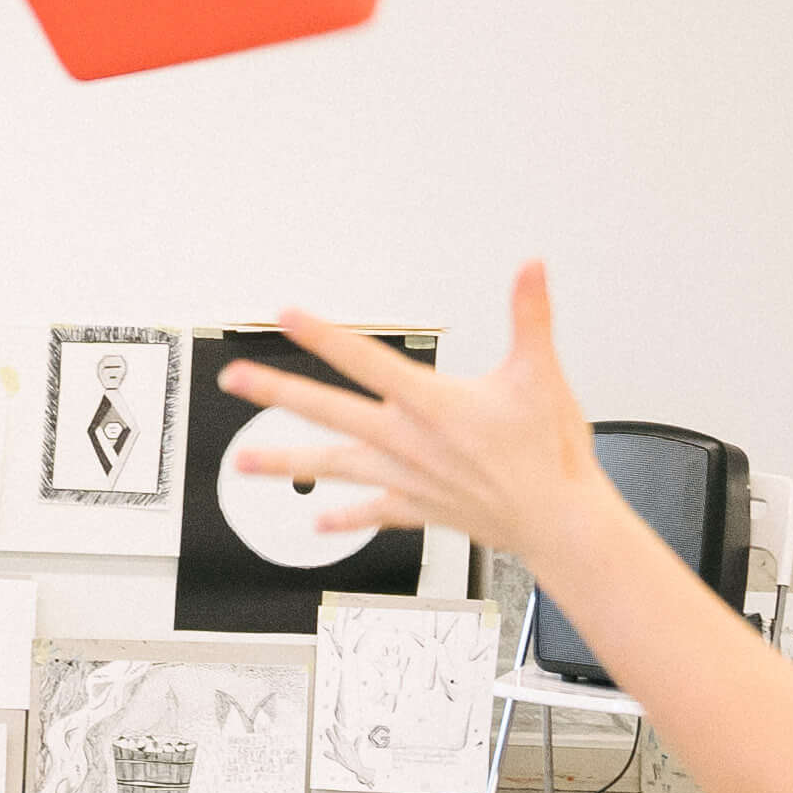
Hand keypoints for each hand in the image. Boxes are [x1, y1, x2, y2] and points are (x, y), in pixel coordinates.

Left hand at [224, 271, 618, 569]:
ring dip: (285, 463)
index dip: (324, 335)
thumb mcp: (541, 375)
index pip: (366, 360)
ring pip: (333, 466)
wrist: (558, 523)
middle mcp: (407, 443)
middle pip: (328, 411)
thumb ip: (530, 317)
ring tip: (242, 464)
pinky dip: (346, 518)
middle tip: (234, 381)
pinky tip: (319, 522)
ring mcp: (407, 478)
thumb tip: (531, 270)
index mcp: (431, 405)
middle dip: (277, 393)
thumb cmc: (549, 455)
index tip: (287, 316)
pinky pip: (372, 512)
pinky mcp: (418, 508)